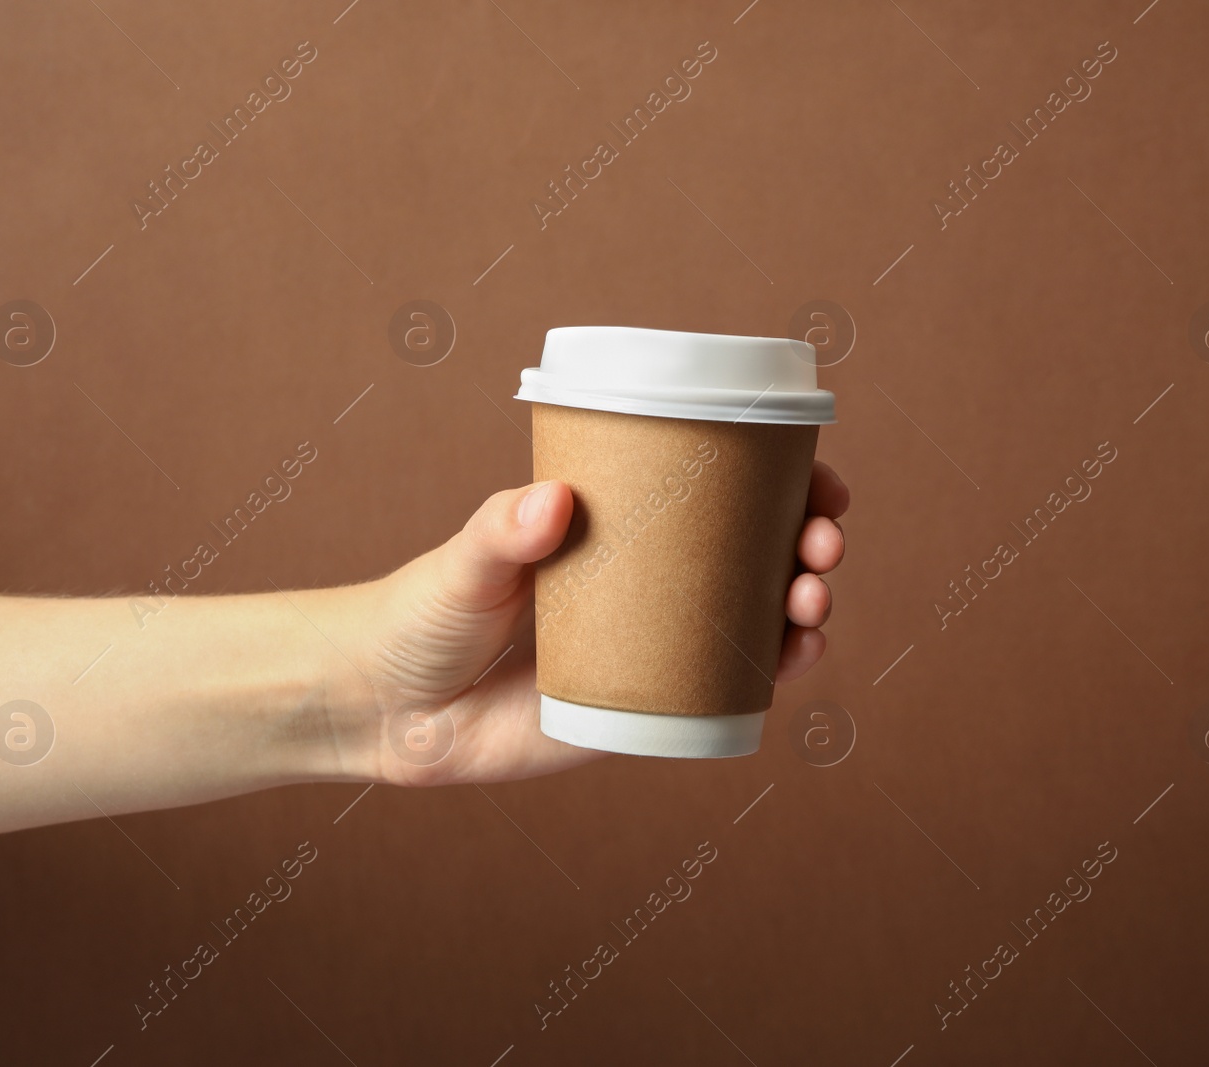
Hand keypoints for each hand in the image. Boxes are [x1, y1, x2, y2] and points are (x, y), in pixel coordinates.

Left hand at [352, 462, 848, 785]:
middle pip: (753, 557)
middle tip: (821, 545)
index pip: (715, 496)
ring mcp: (650, 648)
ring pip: (751, 622)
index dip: (783, 486)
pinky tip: (796, 659)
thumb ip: (501, 531)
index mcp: (615, 531)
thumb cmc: (421, 613)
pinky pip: (721, 691)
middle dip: (807, 546)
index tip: (819, 480)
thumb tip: (552, 501)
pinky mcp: (641, 711)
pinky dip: (769, 675)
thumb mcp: (464, 562)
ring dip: (802, 609)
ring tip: (811, 602)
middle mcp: (645, 586)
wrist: (387, 710)